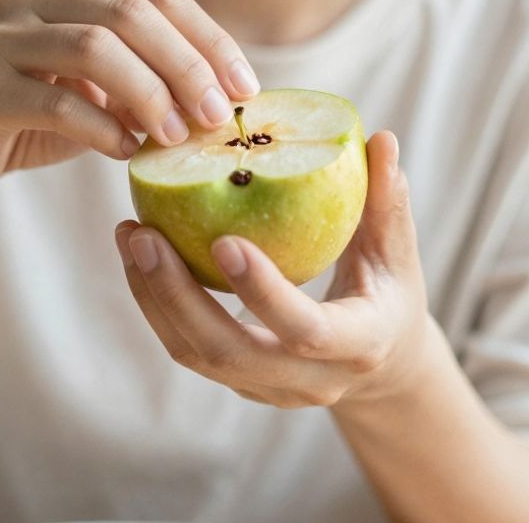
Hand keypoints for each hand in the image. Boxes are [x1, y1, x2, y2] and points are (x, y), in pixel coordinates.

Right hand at [0, 0, 259, 209]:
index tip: (247, 89)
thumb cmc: (32, 119)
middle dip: (188, 66)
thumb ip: (149, 80)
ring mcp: (1, 37)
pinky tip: (123, 153)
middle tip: (220, 118)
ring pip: (96, 48)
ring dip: (149, 95)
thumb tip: (225, 98)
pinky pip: (56, 102)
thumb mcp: (99, 92)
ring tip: (174, 139)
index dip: (211, 41)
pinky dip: (101, 129)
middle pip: (133, 14)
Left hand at [114, 131, 432, 407]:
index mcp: (358, 346)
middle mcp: (309, 379)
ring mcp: (269, 389)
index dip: (262, 292)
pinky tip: (139, 253)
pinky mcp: (239, 383)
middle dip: (178, 296)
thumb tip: (383, 139)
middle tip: (145, 234)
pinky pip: (188, 348)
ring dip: (154, 298)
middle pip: (229, 353)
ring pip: (196, 355)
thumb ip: (388, 200)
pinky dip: (157, 303)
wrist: (381, 365)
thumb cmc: (390, 292)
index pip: (305, 330)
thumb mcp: (397, 251)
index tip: (222, 240)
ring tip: (131, 236)